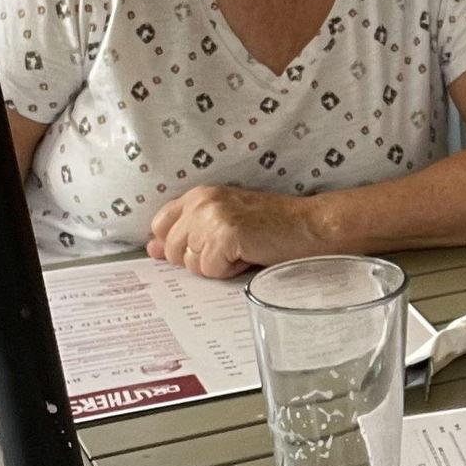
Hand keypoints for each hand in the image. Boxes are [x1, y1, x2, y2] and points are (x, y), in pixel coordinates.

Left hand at [145, 185, 321, 278]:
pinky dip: (230, 271)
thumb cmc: (275, 226)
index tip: (205, 247)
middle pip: (172, 251)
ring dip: (217, 265)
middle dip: (200, 258)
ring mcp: (211, 217)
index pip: (159, 226)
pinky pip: (210, 270)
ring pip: (190, 264)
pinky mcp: (225, 235)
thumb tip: (152, 250)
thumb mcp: (226, 222)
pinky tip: (250, 255)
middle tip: (234, 248)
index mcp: (200, 195)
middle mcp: (201, 201)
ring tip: (244, 250)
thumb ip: (188, 233)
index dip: (178, 244)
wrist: (313, 225)